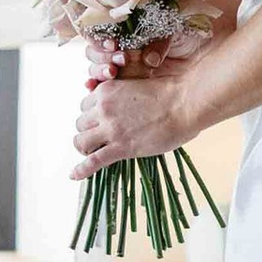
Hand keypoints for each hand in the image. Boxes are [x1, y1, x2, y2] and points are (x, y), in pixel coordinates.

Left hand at [73, 66, 195, 176]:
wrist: (186, 102)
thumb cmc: (172, 93)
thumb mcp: (140, 86)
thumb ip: (127, 97)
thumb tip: (127, 108)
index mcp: (107, 90)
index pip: (86, 105)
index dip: (93, 114)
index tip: (102, 121)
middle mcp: (103, 108)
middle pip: (80, 123)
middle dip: (89, 131)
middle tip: (100, 138)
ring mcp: (111, 129)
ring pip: (80, 141)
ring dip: (85, 148)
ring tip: (92, 152)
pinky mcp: (120, 147)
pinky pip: (93, 161)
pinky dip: (82, 170)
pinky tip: (75, 176)